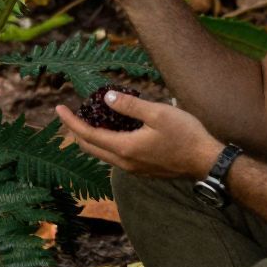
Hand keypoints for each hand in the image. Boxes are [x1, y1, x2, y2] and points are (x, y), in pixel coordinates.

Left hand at [56, 91, 220, 179]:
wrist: (207, 162)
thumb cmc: (185, 135)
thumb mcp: (157, 112)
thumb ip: (129, 106)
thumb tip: (106, 97)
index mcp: (125, 148)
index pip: (88, 135)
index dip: (71, 121)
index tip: (58, 108)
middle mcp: (125, 163)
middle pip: (90, 148)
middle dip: (76, 131)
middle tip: (68, 115)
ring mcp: (135, 169)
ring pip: (103, 154)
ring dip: (91, 138)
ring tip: (88, 119)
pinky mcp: (144, 169)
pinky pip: (116, 157)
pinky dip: (106, 143)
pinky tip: (112, 131)